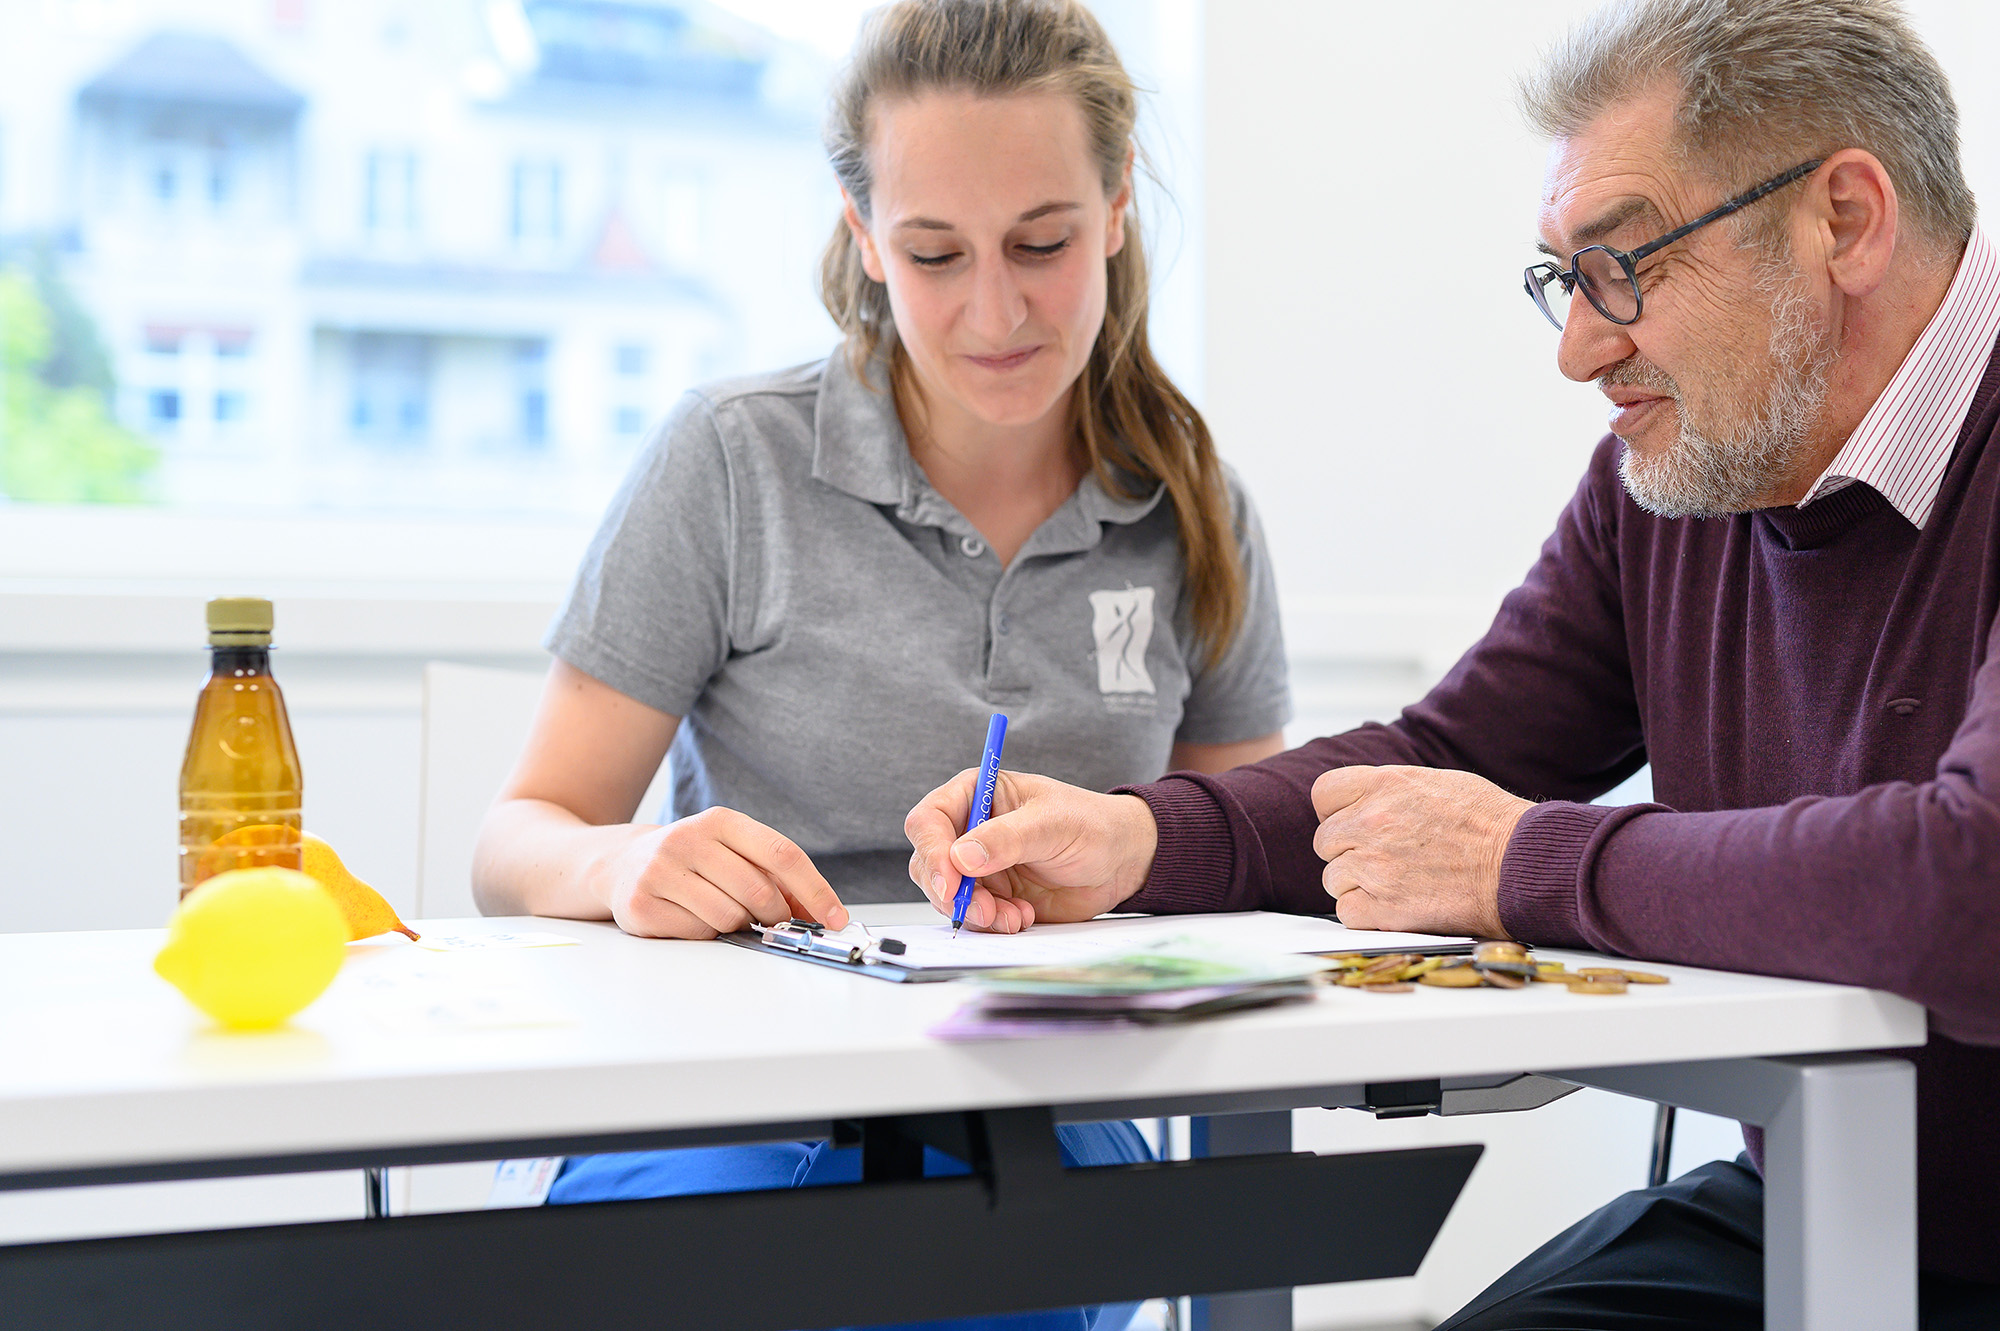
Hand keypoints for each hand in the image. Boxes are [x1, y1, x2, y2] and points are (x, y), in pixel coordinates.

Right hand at [596, 807, 847, 939]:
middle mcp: (688, 839)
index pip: (783, 854)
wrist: (622, 864)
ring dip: (736, 924)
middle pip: (759, 891)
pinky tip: (690, 916)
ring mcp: (661, 870)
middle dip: (773, 914)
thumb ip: (776, 876)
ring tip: (718, 909)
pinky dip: (705, 933)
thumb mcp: (733, 852)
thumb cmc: (693, 860)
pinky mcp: (642, 903)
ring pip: (729, 916)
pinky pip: (698, 932)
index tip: (836, 917)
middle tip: (766, 917)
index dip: (816, 890)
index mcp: (721, 820)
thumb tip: (823, 912)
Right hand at [904, 770, 1156, 932]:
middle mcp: (969, 830)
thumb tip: (962, 857)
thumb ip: (1007, 838)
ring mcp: (979, 866)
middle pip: (928, 863)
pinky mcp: (993, 896)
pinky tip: (1023, 917)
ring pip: (947, 895)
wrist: (1120, 861)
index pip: (929, 820)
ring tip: (1014, 916)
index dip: (932, 851)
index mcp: (977, 795)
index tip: (951, 881)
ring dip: (975, 913)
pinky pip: (974, 916)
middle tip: (983, 910)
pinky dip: (993, 923)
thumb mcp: (1052, 824)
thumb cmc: (1090, 825)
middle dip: (951, 892)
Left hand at [1311, 766, 1530, 937]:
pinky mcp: (1384, 908)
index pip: (1324, 794)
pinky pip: (1346, 912)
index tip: (1355, 822)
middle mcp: (1371, 822)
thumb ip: (1392, 791)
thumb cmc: (1492, 823)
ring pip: (1333, 878)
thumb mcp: (1438, 783)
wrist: (1522, 865)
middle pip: (1325, 841)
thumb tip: (1366, 802)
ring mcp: (1374, 866)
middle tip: (1383, 858)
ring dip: (1357, 883)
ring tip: (1397, 882)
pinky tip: (1394, 906)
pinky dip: (1365, 913)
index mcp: (1384, 784)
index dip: (1337, 811)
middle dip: (1348, 850)